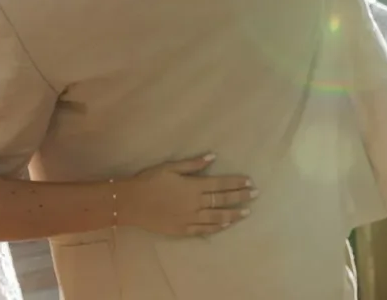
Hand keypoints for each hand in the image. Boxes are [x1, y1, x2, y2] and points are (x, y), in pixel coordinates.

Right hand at [119, 156, 254, 236]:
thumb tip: (212, 156)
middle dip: (241, 197)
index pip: (220, 184)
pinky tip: (225, 225)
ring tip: (246, 212)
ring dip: (233, 214)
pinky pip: (204, 229)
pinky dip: (217, 227)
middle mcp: (195, 203)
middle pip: (222, 200)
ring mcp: (189, 218)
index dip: (236, 183)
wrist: (131, 203)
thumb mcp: (170, 167)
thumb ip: (193, 164)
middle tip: (255, 195)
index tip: (249, 182)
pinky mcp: (182, 230)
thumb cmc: (150, 181)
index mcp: (193, 186)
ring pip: (217, 217)